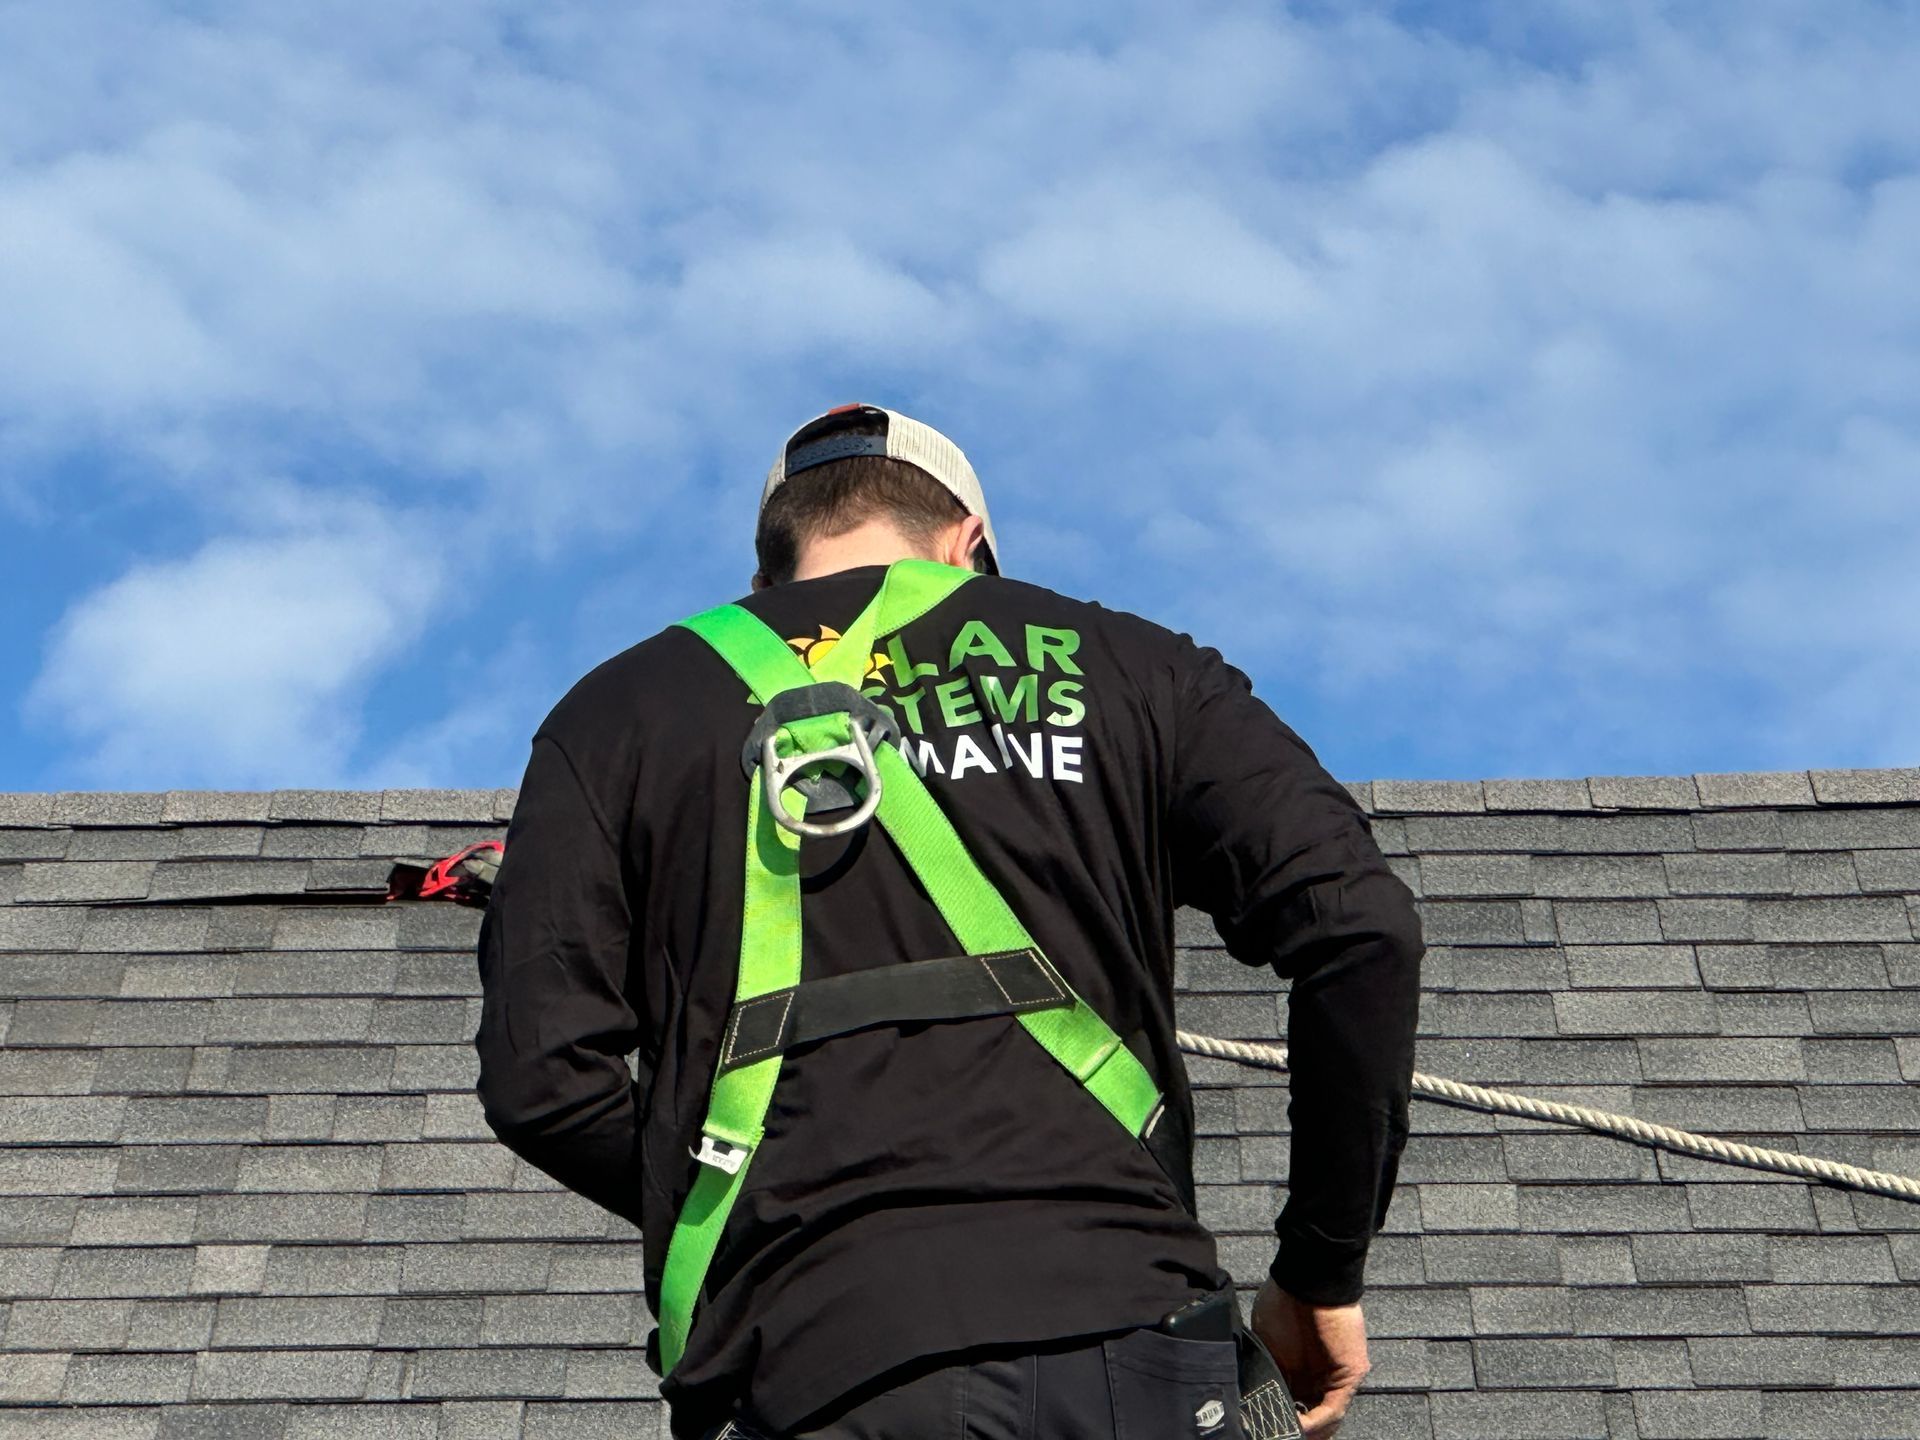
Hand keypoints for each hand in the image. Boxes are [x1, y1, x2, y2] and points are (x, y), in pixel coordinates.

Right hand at [1249, 1278, 1368, 1438]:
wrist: (1309, 1278)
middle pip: (1311, 1415)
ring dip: (1307, 1432)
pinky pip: (1334, 1407)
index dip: (1280, 1417)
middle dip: (1294, 1429)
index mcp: (1297, 1367)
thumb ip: (1264, 1366)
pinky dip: (1317, 1422)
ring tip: (1286, 1435)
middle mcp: (1318, 1375)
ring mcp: (1335, 1376)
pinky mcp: (1349, 1375)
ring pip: (1325, 1418)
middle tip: (1276, 1435)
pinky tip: (1299, 1427)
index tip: (1266, 1426)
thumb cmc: (1284, 1300)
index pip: (1292, 1402)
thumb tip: (1248, 1386)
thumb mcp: (1264, 1339)